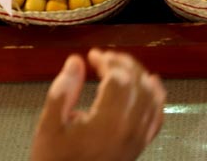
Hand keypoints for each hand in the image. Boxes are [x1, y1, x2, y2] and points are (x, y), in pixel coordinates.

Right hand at [30, 49, 165, 160]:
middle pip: (138, 83)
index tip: (92, 55)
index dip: (107, 61)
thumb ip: (62, 91)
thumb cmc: (55, 160)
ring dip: (139, 75)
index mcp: (107, 122)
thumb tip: (76, 61)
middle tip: (105, 58)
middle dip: (123, 64)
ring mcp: (139, 137)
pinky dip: (156, 96)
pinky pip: (157, 115)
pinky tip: (151, 83)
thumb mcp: (49, 126)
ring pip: (151, 96)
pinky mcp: (141, 145)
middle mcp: (130, 128)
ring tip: (122, 67)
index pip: (118, 79)